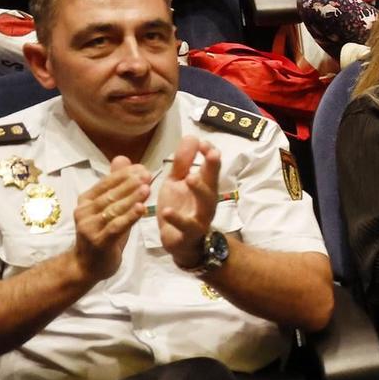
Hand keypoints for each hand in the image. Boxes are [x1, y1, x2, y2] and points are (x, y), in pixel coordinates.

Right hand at [73, 157, 151, 281]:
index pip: (105, 183)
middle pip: (110, 194)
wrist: (86, 266)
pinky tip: (142, 208)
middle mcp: (84, 212)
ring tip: (147, 188)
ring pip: (113, 209)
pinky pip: (116, 226)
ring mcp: (89, 227)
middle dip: (130, 184)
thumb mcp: (109, 208)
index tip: (142, 167)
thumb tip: (122, 158)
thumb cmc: (102, 234)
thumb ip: (116, 185)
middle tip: (147, 174)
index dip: (124, 175)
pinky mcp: (99, 241)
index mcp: (86, 201)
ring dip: (131, 198)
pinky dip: (129, 217)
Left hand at [157, 137, 222, 267]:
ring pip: (205, 204)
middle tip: (212, 153)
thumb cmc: (181, 208)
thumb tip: (192, 137)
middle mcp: (206, 200)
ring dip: (199, 190)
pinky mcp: (188, 233)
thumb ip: (183, 162)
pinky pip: (185, 226)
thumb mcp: (178, 183)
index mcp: (204, 186)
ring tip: (190, 178)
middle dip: (213, 168)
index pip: (211, 167)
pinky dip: (176, 218)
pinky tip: (166, 211)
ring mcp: (200, 217)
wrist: (181, 242)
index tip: (202, 143)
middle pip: (213, 182)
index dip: (209, 154)